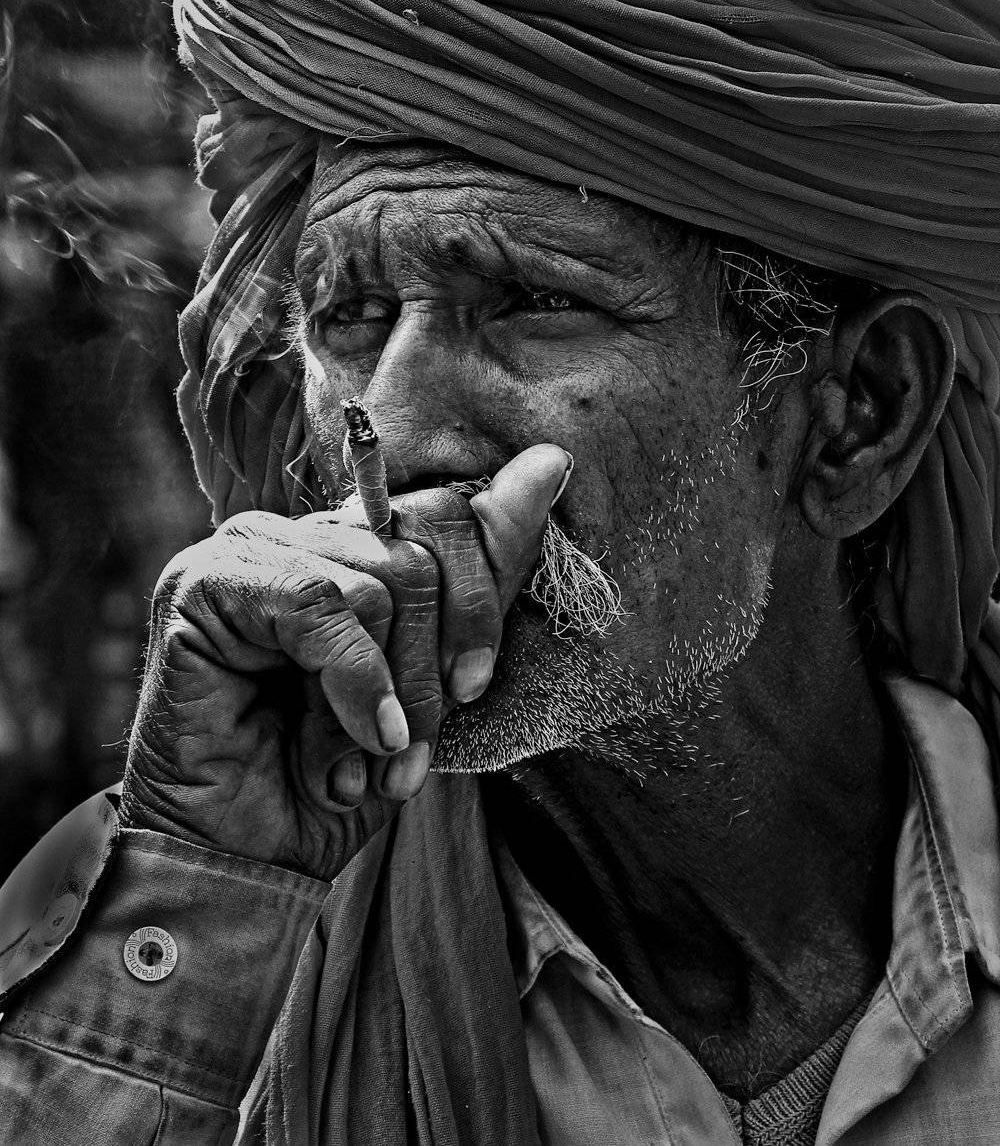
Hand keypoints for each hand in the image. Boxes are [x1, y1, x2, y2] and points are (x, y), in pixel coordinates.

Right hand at [119, 445, 570, 881]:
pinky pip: (319, 605)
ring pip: (379, 585)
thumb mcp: (433, 676)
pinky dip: (351, 684)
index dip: (478, 600)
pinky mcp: (203, 583)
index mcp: (349, 545)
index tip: (473, 686)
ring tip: (365, 759)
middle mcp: (297, 532)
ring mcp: (245, 549)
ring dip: (388, 696)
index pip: (446, 514)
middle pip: (419, 552)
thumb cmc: (339, 774)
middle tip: (411, 747)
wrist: (248, 863)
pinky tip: (349, 748)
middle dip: (431, 667)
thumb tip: (553, 461)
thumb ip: (482, 572)